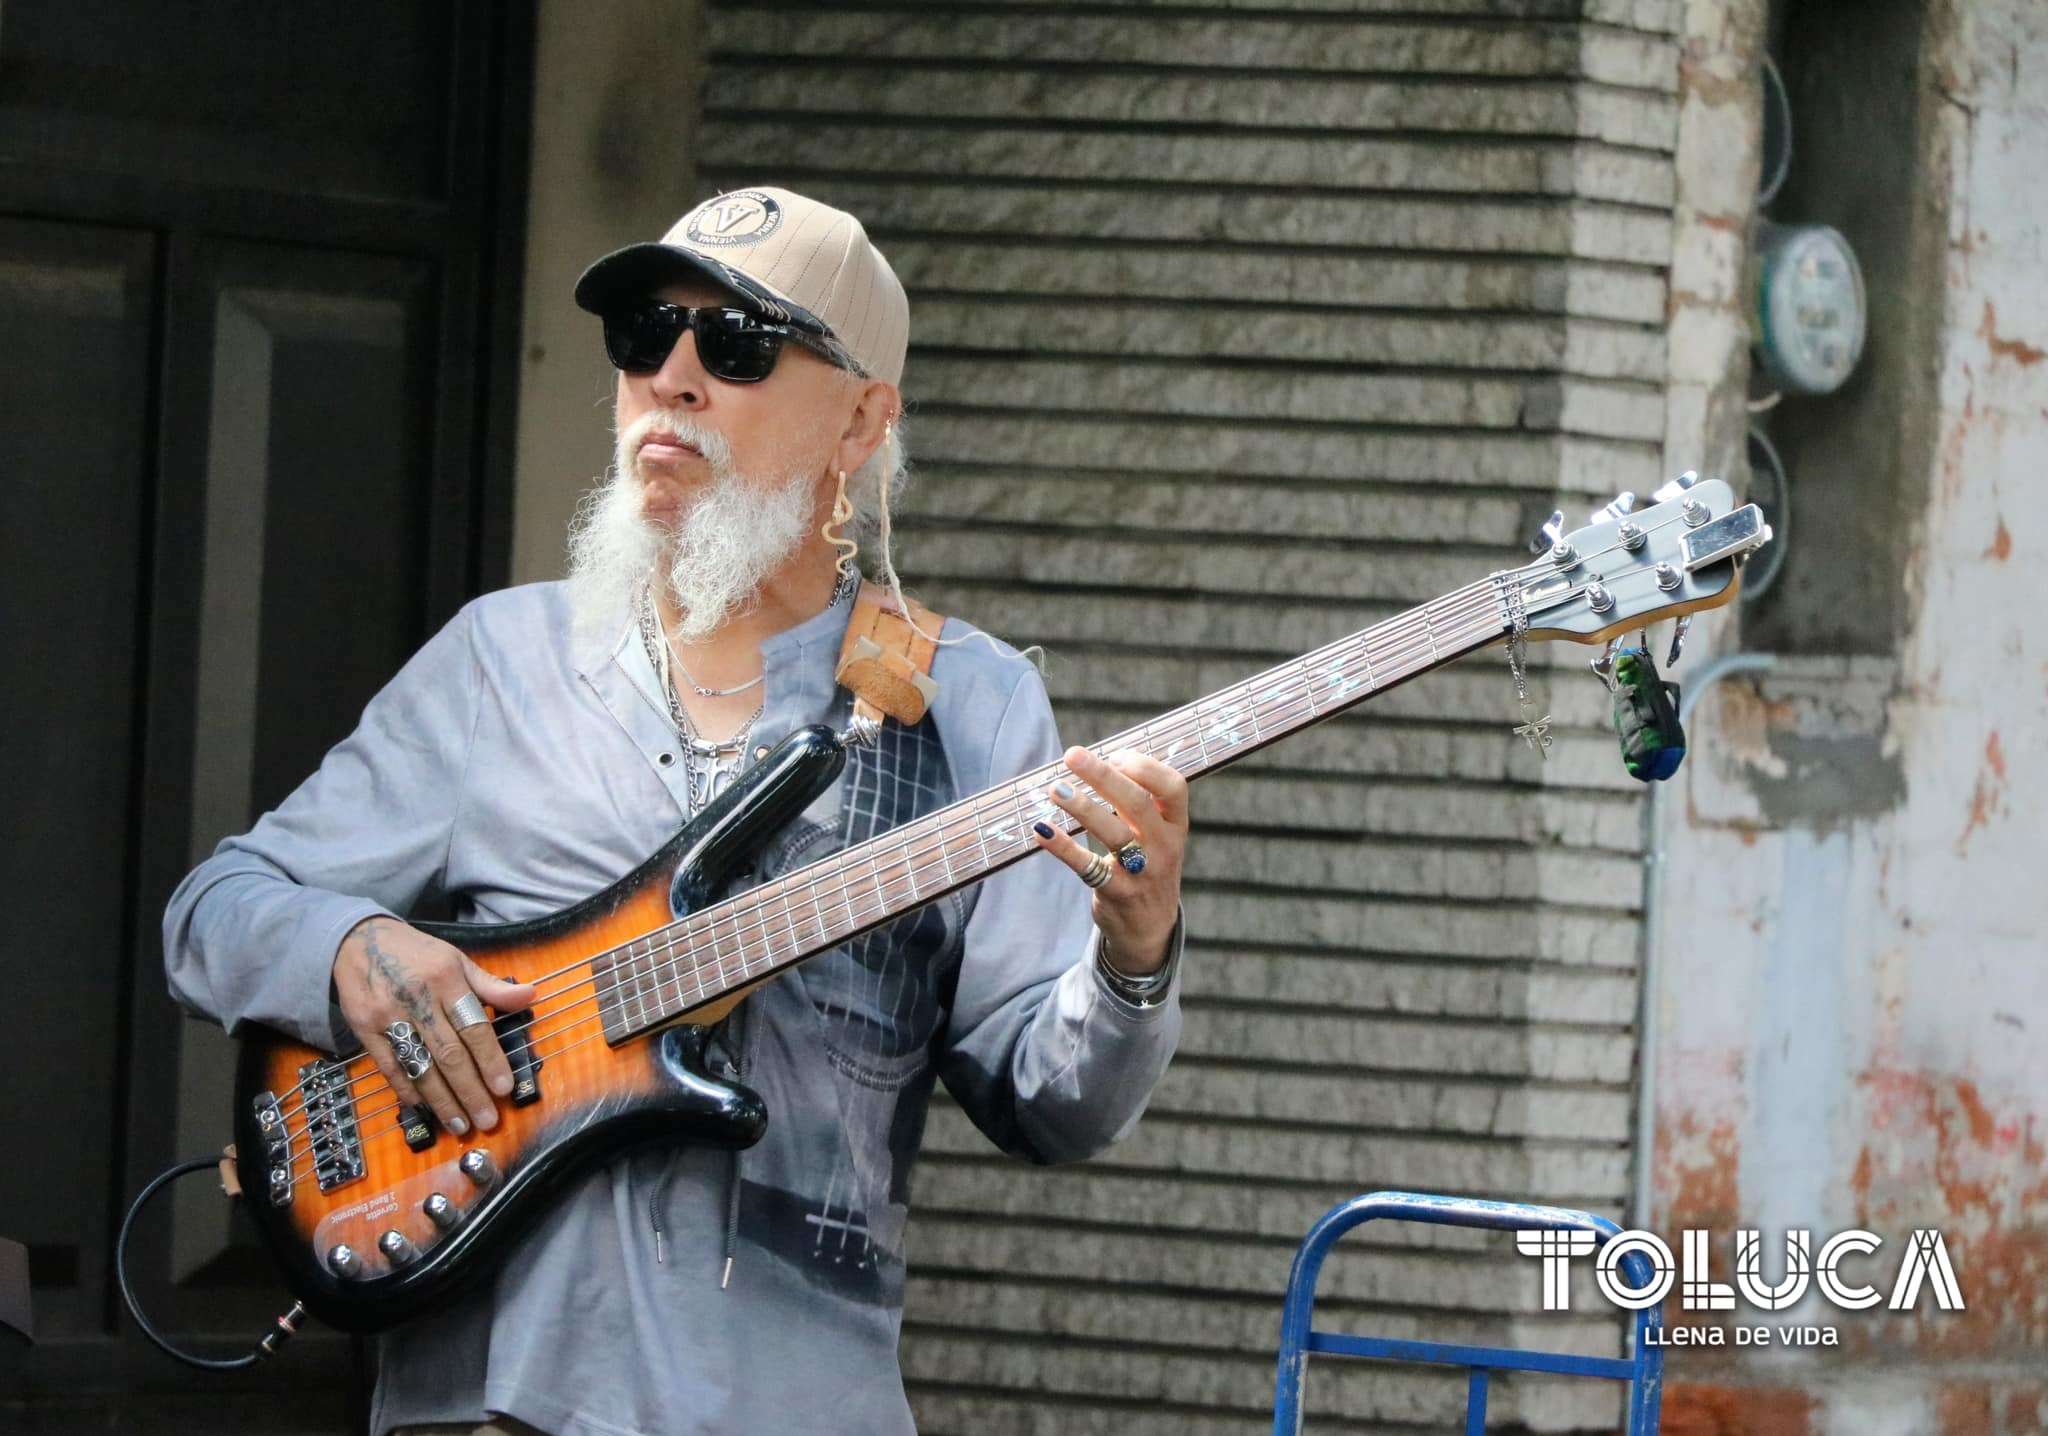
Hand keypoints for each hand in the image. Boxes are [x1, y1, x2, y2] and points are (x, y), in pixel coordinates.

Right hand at [333, 916, 535, 1136]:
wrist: (358, 940)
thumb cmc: (417, 953)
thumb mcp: (457, 960)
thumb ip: (492, 985)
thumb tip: (530, 995)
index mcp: (446, 979)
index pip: (474, 1027)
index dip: (490, 1060)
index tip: (503, 1088)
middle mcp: (418, 999)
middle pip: (449, 1054)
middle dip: (470, 1091)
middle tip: (487, 1119)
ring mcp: (389, 1016)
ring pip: (420, 1066)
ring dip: (442, 1100)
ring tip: (460, 1124)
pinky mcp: (365, 1030)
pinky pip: (389, 1067)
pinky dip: (407, 1090)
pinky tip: (424, 1108)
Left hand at [1031, 745, 1188, 973]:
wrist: (1150, 929)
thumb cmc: (1146, 866)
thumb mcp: (1157, 835)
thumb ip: (1138, 802)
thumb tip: (1098, 761)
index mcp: (1175, 825)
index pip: (1173, 786)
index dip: (1144, 766)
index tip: (1114, 755)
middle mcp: (1164, 846)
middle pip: (1137, 804)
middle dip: (1104, 776)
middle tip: (1072, 755)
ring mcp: (1142, 872)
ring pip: (1114, 833)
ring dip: (1083, 808)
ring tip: (1056, 789)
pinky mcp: (1117, 892)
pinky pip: (1088, 866)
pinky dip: (1063, 847)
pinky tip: (1042, 830)